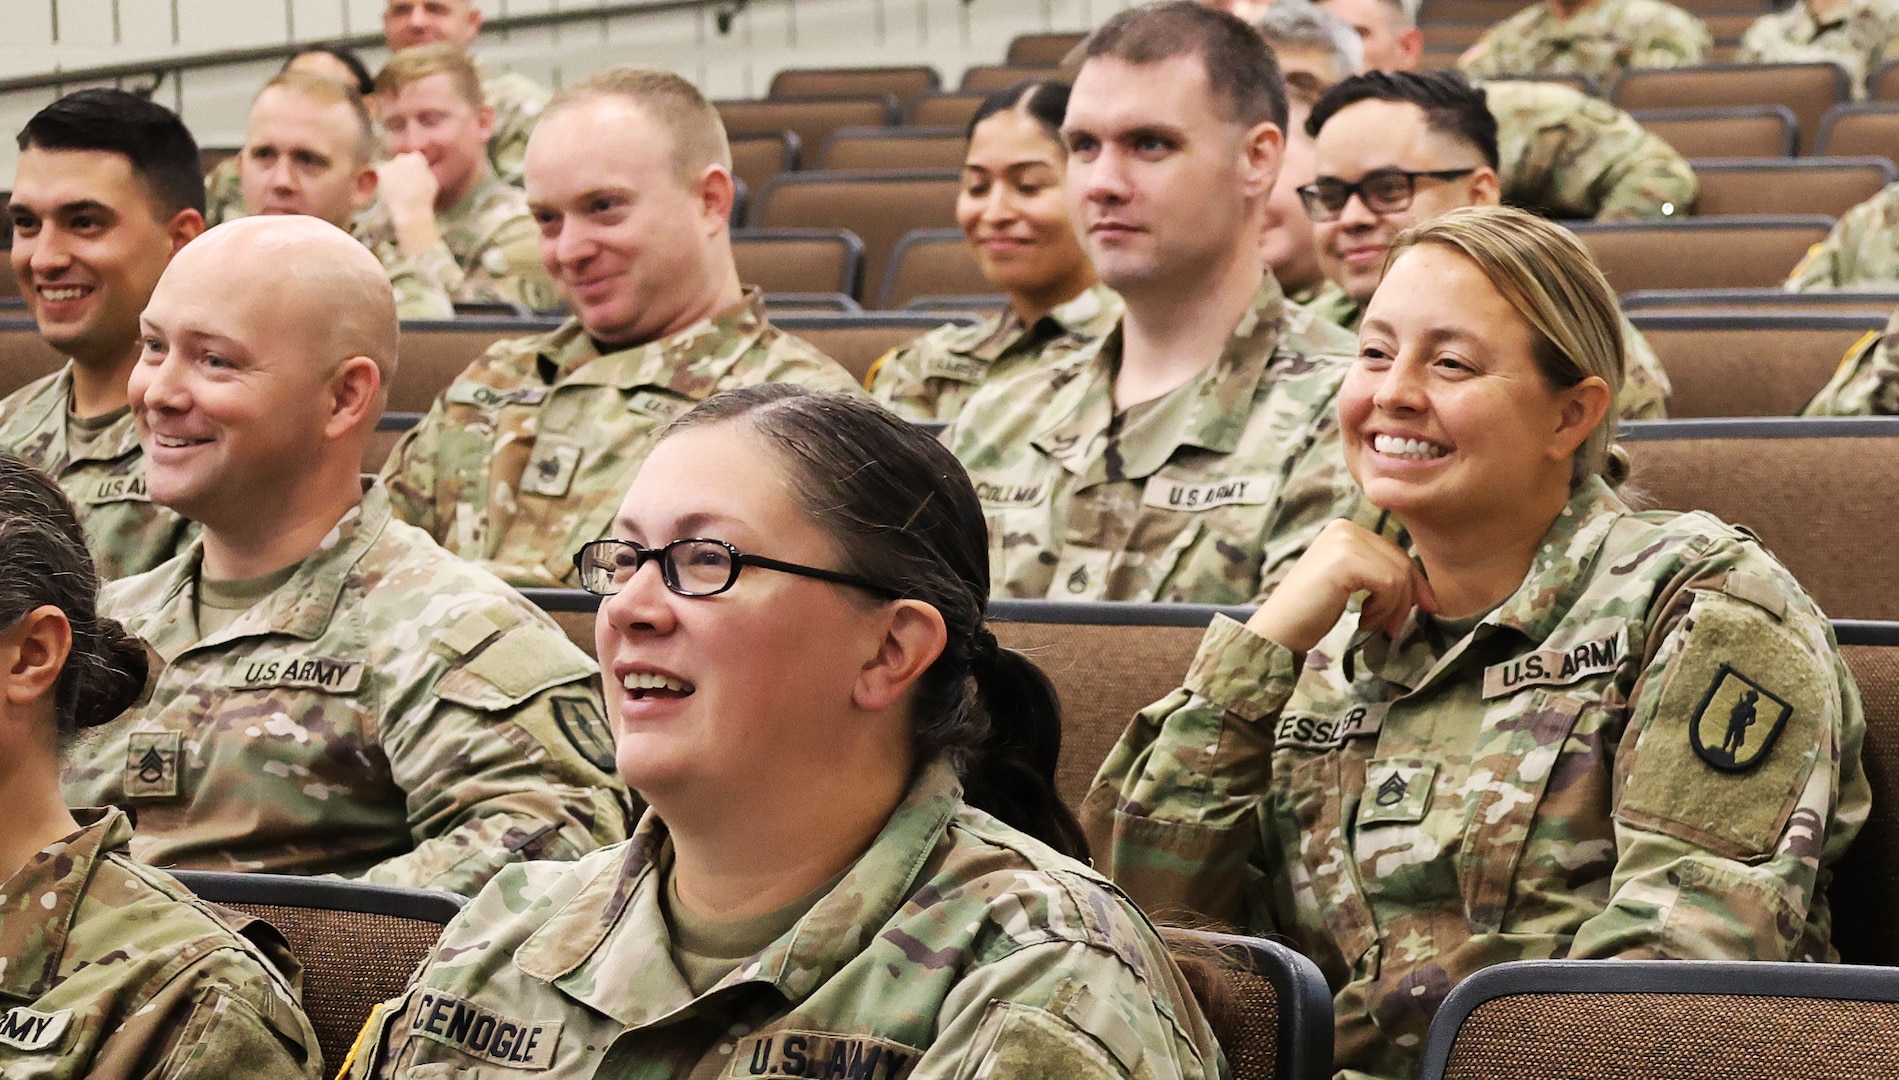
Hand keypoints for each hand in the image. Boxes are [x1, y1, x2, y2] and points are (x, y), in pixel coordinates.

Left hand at [376, 152, 440, 227]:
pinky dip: (382, 182)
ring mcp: (390, 164)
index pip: (413, 158)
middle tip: (403, 185)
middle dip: (401, 170)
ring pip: (389, 169)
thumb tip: (420, 167)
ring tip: (397, 192)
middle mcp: (403, 157)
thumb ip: (424, 170)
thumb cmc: (423, 199)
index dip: (413, 169)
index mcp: (417, 158)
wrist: (411, 210)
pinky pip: (379, 175)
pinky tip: (389, 192)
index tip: (412, 178)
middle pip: (400, 161)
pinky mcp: (380, 172)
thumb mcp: (431, 181)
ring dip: (391, 177)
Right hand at [1245, 519, 1436, 653]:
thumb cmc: (1311, 612)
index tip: (1424, 608)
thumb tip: (1423, 588)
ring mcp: (1344, 541)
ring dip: (1392, 607)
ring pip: (1398, 574)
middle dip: (1405, 598)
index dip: (1413, 583)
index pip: (1394, 552)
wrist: (1278, 630)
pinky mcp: (1346, 560)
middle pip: (1400, 561)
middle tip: (1392, 627)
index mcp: (1344, 529)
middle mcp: (1344, 528)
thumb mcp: (1351, 584)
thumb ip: (1378, 573)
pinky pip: (1389, 583)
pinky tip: (1363, 619)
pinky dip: (1384, 607)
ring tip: (1371, 623)